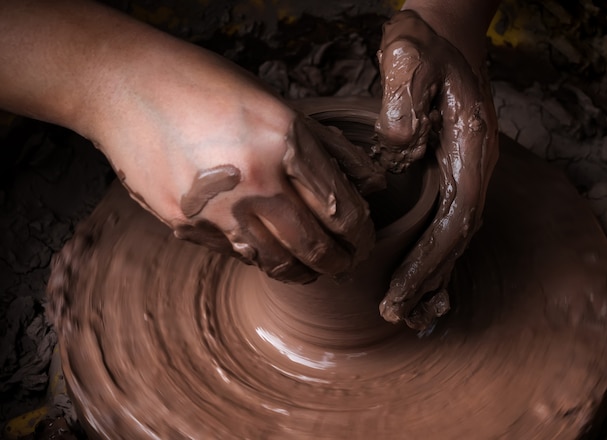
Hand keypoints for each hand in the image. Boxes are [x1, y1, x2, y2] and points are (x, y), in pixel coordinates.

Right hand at [88, 40, 382, 283]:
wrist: (127, 88)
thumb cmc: (208, 87)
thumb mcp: (279, 105)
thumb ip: (329, 149)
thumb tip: (370, 184)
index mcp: (284, 143)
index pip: (341, 210)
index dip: (361, 235)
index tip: (364, 242)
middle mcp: (254, 181)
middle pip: (313, 246)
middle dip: (339, 263)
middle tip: (347, 265)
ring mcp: (216, 208)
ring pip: (274, 262)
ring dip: (301, 272)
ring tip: (313, 270)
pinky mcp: (185, 224)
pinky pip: (234, 254)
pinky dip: (259, 257)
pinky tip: (269, 253)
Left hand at [375, 10, 498, 328]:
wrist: (445, 34)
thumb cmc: (426, 46)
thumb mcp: (410, 58)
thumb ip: (404, 100)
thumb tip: (399, 150)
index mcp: (471, 150)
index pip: (454, 221)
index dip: (428, 262)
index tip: (397, 292)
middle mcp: (476, 169)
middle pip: (456, 240)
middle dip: (426, 281)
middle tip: (395, 315)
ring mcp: (466, 174)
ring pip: (455, 239)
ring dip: (432, 278)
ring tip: (409, 315)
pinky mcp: (451, 174)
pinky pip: (446, 226)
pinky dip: (434, 259)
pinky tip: (422, 282)